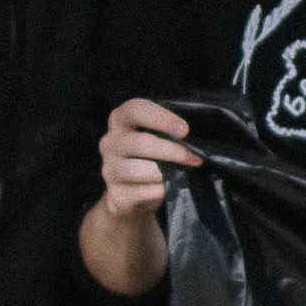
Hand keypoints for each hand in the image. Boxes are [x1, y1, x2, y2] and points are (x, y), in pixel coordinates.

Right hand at [96, 98, 204, 223]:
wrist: (133, 195)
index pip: (136, 110)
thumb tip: (196, 140)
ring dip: (167, 173)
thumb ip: (169, 131)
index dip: (161, 118)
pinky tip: (168, 188)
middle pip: (140, 143)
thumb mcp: (157, 137)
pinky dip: (159, 190)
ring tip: (183, 174)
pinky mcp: (115, 193)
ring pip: (138, 170)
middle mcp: (110, 141)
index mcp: (121, 119)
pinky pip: (141, 192)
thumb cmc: (152, 156)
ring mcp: (109, 168)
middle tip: (195, 158)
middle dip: (172, 151)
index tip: (185, 130)